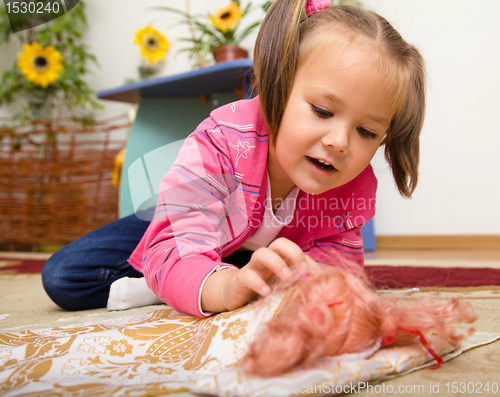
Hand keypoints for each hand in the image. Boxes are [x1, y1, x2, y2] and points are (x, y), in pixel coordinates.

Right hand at [201, 238, 318, 312]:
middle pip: (279, 243)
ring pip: (261, 253)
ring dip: (276, 263)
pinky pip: (247, 275)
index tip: (313, 275)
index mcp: (279, 260)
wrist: (234, 298)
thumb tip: (320, 287)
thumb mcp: (283, 288)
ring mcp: (253, 268)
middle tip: (301, 269)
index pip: (293, 249)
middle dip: (292, 252)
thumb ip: (299, 284)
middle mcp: (267, 260)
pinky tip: (267, 292)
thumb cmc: (263, 291)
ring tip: (286, 278)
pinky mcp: (240, 280)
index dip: (305, 258)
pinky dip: (258, 282)